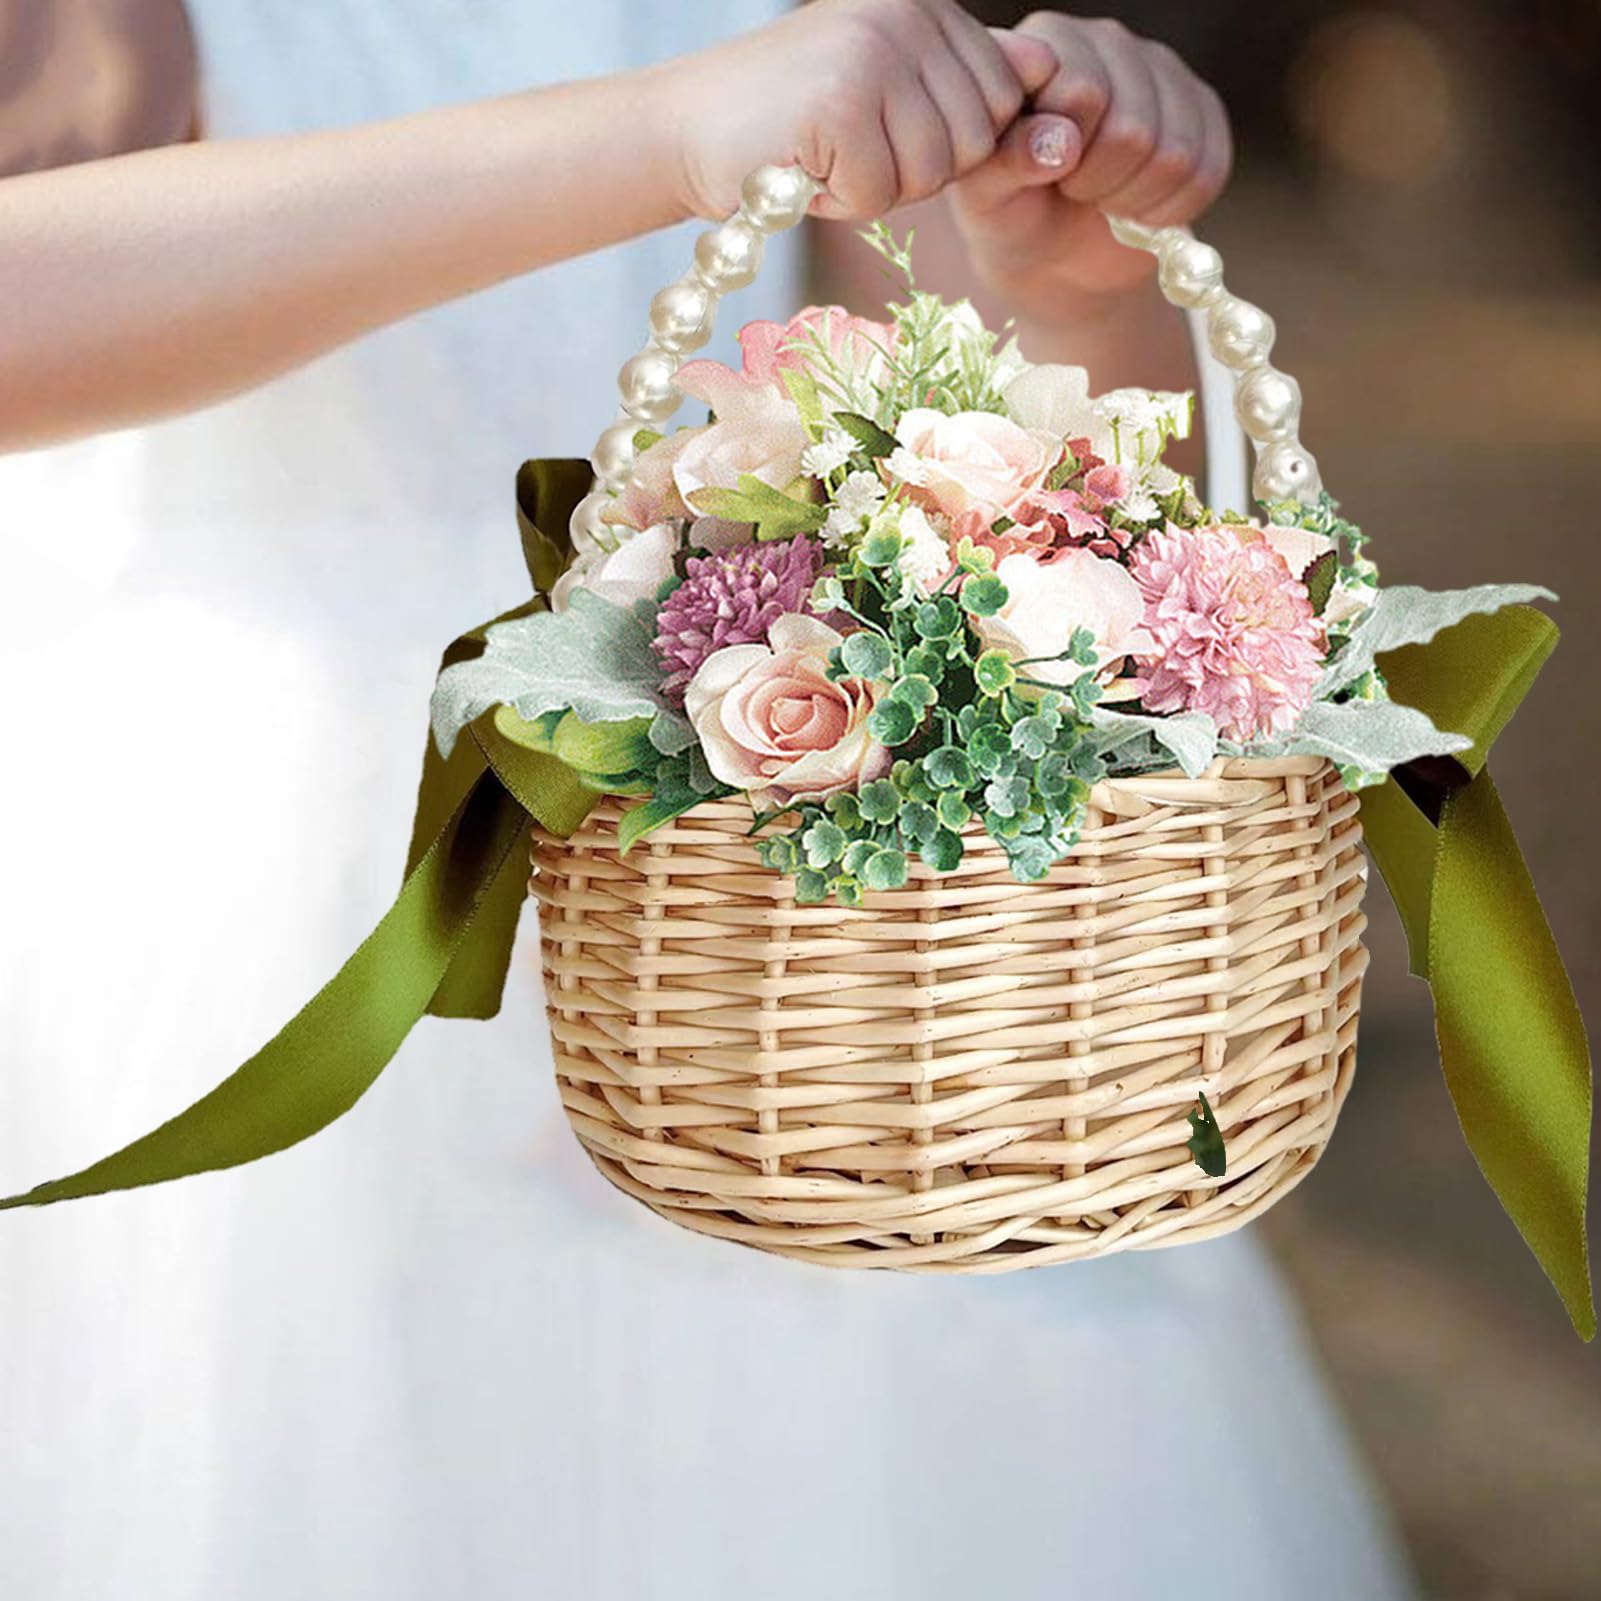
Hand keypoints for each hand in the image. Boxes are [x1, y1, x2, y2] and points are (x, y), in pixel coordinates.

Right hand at [659, 0, 1056, 220]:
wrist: (687, 129)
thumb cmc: (792, 120)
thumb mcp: (889, 91)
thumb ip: (966, 78)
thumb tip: (1046, 65)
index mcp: (925, 4)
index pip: (997, 105)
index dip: (942, 144)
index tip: (877, 126)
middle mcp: (908, 13)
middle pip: (974, 142)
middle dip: (917, 170)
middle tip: (849, 146)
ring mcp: (874, 52)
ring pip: (935, 172)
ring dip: (879, 188)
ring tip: (826, 153)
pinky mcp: (841, 103)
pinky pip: (884, 194)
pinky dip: (842, 200)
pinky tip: (803, 167)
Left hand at [949, 14, 1231, 316]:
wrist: (1056, 252)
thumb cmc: (1011, 211)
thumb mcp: (987, 195)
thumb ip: (1003, 161)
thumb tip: (1056, 139)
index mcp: (1043, 45)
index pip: (1081, 89)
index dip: (1065, 150)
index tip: (1044, 170)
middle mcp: (1104, 41)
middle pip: (1132, 129)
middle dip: (1096, 182)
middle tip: (1071, 189)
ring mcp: (1158, 69)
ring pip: (1173, 154)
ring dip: (1130, 199)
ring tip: (1100, 197)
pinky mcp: (1201, 108)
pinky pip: (1204, 173)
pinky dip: (1166, 210)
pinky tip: (1136, 204)